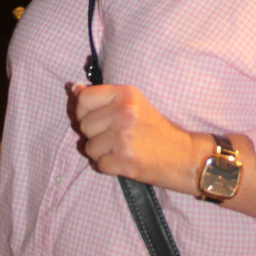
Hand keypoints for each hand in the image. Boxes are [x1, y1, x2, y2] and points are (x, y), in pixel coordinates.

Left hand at [70, 83, 195, 191]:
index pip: (84, 99)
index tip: (95, 117)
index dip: (83, 111)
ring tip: (120, 148)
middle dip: (93, 134)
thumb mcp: (133, 104)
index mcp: (126, 94)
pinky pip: (98, 164)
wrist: (182, 155)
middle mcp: (124, 112)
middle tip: (114, 136)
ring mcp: (124, 137)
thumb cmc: (155, 129)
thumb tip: (73, 89)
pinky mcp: (125, 160)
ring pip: (88, 147)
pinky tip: (123, 160)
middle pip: (83, 125)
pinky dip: (108, 166)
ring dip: (100, 152)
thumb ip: (103, 97)